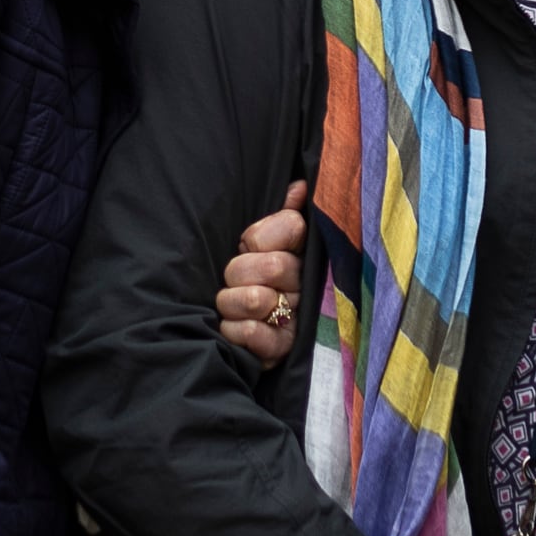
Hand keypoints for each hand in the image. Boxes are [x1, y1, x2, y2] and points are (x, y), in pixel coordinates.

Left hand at [217, 180, 307, 365]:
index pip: (290, 226)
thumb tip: (300, 186)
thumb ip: (282, 216)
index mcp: (300, 252)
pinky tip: (234, 329)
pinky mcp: (281, 349)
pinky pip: (252, 334)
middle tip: (234, 281)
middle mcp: (304, 283)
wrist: (240, 334)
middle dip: (238, 273)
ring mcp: (295, 317)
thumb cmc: (249, 279)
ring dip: (231, 303)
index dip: (259, 238)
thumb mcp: (261, 244)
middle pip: (271, 265)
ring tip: (231, 306)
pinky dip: (233, 331)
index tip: (250, 247)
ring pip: (255, 299)